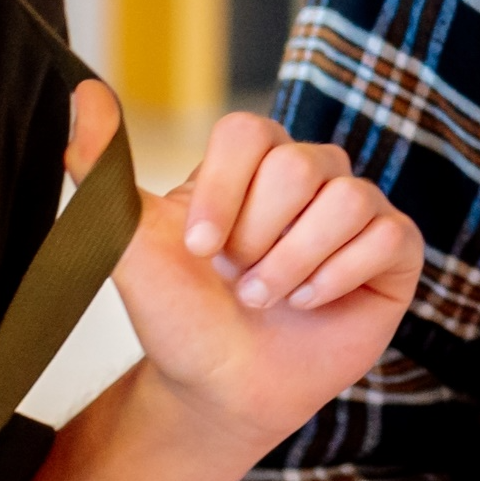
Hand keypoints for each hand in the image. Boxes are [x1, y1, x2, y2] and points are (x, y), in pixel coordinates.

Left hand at [70, 92, 422, 457]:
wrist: (221, 389)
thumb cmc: (182, 317)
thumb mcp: (127, 241)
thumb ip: (103, 166)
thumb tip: (84, 91)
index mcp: (251, 166)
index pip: (250, 132)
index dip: (226, 190)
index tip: (199, 249)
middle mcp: (310, 178)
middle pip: (300, 166)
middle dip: (260, 238)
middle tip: (238, 279)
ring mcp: (357, 212)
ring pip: (347, 201)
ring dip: (294, 264)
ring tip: (266, 299)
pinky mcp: (395, 252)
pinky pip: (387, 237)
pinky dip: (338, 277)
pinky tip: (310, 303)